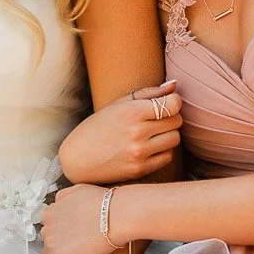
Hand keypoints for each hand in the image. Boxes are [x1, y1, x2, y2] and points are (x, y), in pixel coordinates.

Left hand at [36, 183, 128, 253]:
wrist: (118, 215)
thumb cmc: (103, 202)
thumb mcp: (78, 189)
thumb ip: (64, 196)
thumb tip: (58, 202)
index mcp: (50, 212)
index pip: (48, 225)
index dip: (60, 231)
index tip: (71, 235)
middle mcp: (47, 227)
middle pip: (47, 239)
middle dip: (59, 243)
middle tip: (76, 246)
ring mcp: (52, 244)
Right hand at [59, 80, 181, 184]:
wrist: (77, 159)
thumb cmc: (97, 127)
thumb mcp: (117, 105)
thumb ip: (148, 93)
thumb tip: (175, 85)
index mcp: (130, 112)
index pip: (173, 105)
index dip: (174, 102)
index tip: (167, 102)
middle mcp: (136, 133)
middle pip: (176, 121)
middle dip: (171, 117)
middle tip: (156, 118)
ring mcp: (139, 153)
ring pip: (175, 139)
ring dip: (168, 134)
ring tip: (152, 133)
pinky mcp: (140, 169)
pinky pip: (167, 156)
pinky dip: (162, 150)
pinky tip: (148, 147)